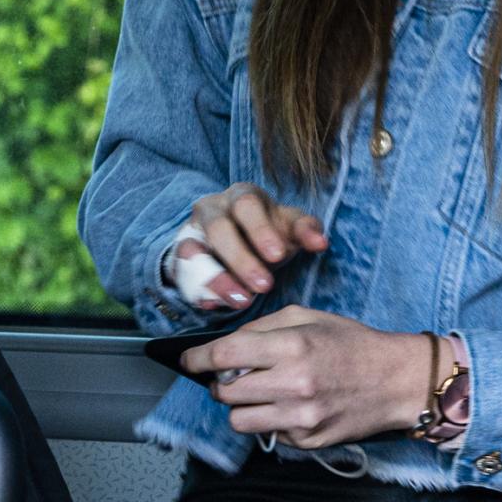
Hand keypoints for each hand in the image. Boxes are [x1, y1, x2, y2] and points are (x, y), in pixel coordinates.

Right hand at [173, 184, 328, 309]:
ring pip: (194, 252)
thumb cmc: (269, 233)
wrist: (237, 242)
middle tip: (264, 286)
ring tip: (242, 301)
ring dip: (218, 279)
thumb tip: (321, 242)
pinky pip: (182, 273)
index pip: (247, 205)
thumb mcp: (289, 228)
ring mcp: (192, 232)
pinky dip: (197, 289)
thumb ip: (306, 231)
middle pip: (219, 229)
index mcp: (242, 196)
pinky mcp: (181, 257)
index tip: (278, 256)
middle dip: (241, 259)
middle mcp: (213, 209)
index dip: (261, 230)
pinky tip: (213, 305)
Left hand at [182, 307, 437, 449]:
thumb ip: (262, 329)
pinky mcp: (309, 441)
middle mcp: (293, 384)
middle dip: (221, 383)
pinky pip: (269, 434)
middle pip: (225, 392)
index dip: (197, 359)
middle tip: (234, 376)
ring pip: (239, 420)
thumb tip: (224, 346)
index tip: (188, 361)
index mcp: (292, 346)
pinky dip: (271, 420)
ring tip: (261, 393)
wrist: (396, 380)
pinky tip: (291, 406)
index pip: (224, 355)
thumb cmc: (350, 343)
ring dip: (241, 406)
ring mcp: (301, 417)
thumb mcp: (307, 317)